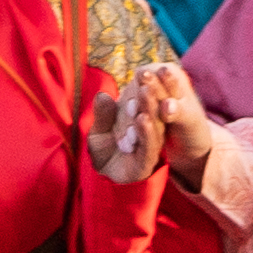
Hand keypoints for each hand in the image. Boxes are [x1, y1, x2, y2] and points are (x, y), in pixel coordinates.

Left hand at [84, 70, 166, 185]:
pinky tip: (142, 119)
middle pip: (152, 109)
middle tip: (146, 75)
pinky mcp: (147, 162)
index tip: (141, 70)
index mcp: (139, 119)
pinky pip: (149, 146)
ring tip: (146, 92)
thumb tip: (102, 95)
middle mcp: (148, 131)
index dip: (143, 86)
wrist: (104, 181)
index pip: (144, 101)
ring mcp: (149, 146)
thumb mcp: (98, 131)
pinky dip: (147, 132)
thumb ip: (102, 115)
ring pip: (154, 125)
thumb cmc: (104, 152)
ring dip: (150, 107)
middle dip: (149, 92)